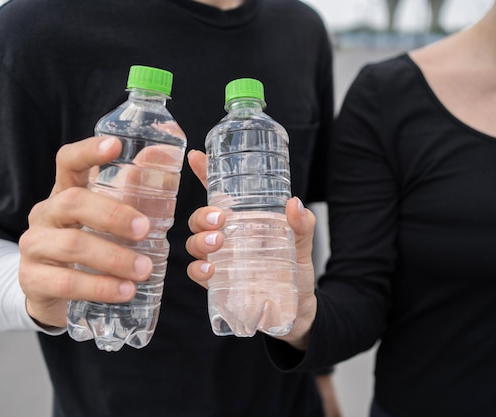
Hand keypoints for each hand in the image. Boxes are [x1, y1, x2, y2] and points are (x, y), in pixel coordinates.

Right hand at [18, 136, 153, 327]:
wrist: (51, 290)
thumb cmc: (87, 243)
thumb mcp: (105, 218)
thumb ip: (131, 190)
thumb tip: (160, 155)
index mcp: (64, 192)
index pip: (68, 161)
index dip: (89, 151)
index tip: (116, 145)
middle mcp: (45, 213)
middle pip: (73, 202)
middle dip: (113, 215)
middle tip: (145, 230)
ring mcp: (34, 245)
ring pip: (71, 245)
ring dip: (113, 258)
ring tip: (143, 270)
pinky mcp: (32, 279)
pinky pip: (65, 282)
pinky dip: (99, 287)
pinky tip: (124, 292)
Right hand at [184, 150, 317, 349]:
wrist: (298, 309)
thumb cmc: (295, 270)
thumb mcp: (302, 243)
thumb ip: (301, 225)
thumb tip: (294, 204)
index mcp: (242, 219)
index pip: (218, 192)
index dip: (204, 174)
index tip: (197, 156)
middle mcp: (226, 236)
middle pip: (200, 218)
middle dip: (202, 214)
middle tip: (220, 219)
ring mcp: (219, 259)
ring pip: (194, 242)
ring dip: (200, 239)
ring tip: (219, 243)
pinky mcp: (216, 284)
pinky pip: (197, 272)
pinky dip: (199, 269)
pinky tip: (211, 269)